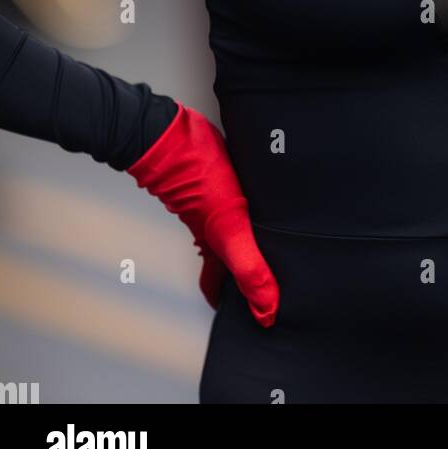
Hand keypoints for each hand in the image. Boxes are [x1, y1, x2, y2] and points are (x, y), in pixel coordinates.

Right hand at [127, 103, 278, 325]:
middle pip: (229, 257)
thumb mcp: (230, 227)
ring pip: (234, 228)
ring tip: (276, 238)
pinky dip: (251, 206)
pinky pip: (239, 200)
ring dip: (251, 237)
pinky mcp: (223, 178)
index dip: (234, 302)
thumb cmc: (196, 178)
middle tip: (270, 276)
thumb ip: (248, 265)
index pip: (220, 284)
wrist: (172, 134)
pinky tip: (266, 196)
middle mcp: (216, 227)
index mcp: (217, 245)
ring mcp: (217, 202)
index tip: (249, 314)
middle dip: (247, 270)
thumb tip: (266, 309)